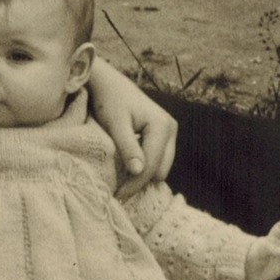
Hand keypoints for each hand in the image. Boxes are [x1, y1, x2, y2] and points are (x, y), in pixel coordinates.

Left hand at [88, 58, 177, 198]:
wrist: (108, 83)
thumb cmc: (109, 101)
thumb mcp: (115, 124)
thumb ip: (128, 147)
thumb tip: (139, 171)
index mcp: (162, 126)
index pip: (151, 166)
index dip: (134, 184)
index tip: (117, 196)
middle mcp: (171, 129)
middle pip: (160, 170)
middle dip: (140, 181)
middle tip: (118, 190)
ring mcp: (170, 131)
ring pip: (161, 167)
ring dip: (142, 175)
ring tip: (121, 181)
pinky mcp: (163, 134)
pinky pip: (158, 160)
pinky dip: (144, 166)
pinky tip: (127, 168)